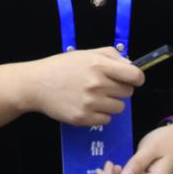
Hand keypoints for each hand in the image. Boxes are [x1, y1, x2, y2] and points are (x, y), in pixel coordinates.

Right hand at [21, 47, 144, 126]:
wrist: (36, 84)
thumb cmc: (62, 67)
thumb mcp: (86, 53)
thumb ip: (111, 56)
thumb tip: (131, 67)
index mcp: (99, 65)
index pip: (135, 76)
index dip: (136, 78)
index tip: (132, 80)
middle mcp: (97, 84)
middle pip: (128, 93)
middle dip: (120, 89)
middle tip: (105, 86)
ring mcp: (90, 103)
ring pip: (119, 108)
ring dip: (111, 103)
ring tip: (95, 96)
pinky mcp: (83, 118)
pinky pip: (106, 120)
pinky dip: (100, 114)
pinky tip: (88, 106)